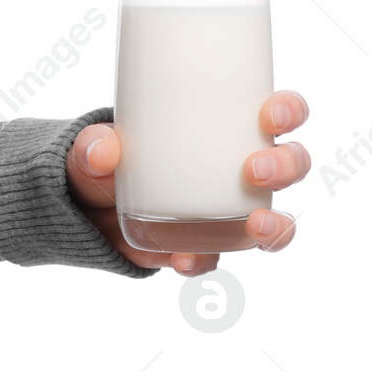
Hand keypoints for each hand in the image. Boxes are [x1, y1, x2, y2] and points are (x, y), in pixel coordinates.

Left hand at [66, 90, 309, 275]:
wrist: (81, 208)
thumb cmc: (102, 162)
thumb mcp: (92, 147)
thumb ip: (92, 145)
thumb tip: (102, 151)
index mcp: (223, 130)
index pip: (275, 114)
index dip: (288, 110)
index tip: (270, 114)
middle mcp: (237, 171)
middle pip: (290, 165)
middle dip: (287, 166)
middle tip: (254, 169)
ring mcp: (225, 212)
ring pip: (274, 218)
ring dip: (277, 224)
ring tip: (255, 223)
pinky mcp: (201, 246)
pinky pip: (216, 257)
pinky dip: (205, 260)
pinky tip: (185, 260)